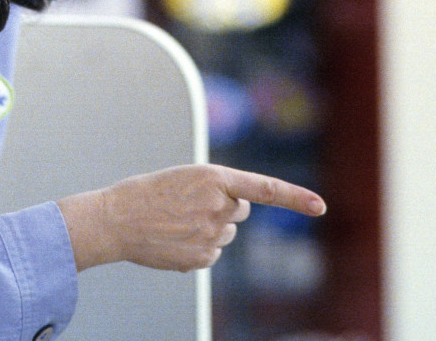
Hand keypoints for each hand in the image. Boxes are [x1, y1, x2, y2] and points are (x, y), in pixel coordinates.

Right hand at [56, 164, 325, 271]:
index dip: (295, 198)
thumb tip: (236, 214)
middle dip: (225, 208)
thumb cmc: (147, 194)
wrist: (115, 220)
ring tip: (176, 222)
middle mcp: (218, 206)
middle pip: (240, 210)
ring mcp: (210, 235)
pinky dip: (197, 249)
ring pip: (226, 233)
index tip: (320, 206)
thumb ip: (217, 189)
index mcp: (214, 178)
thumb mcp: (186, 177)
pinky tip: (174, 240)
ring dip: (209, 228)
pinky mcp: (201, 258)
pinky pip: (212, 253)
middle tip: (192, 204)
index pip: (266, 189)